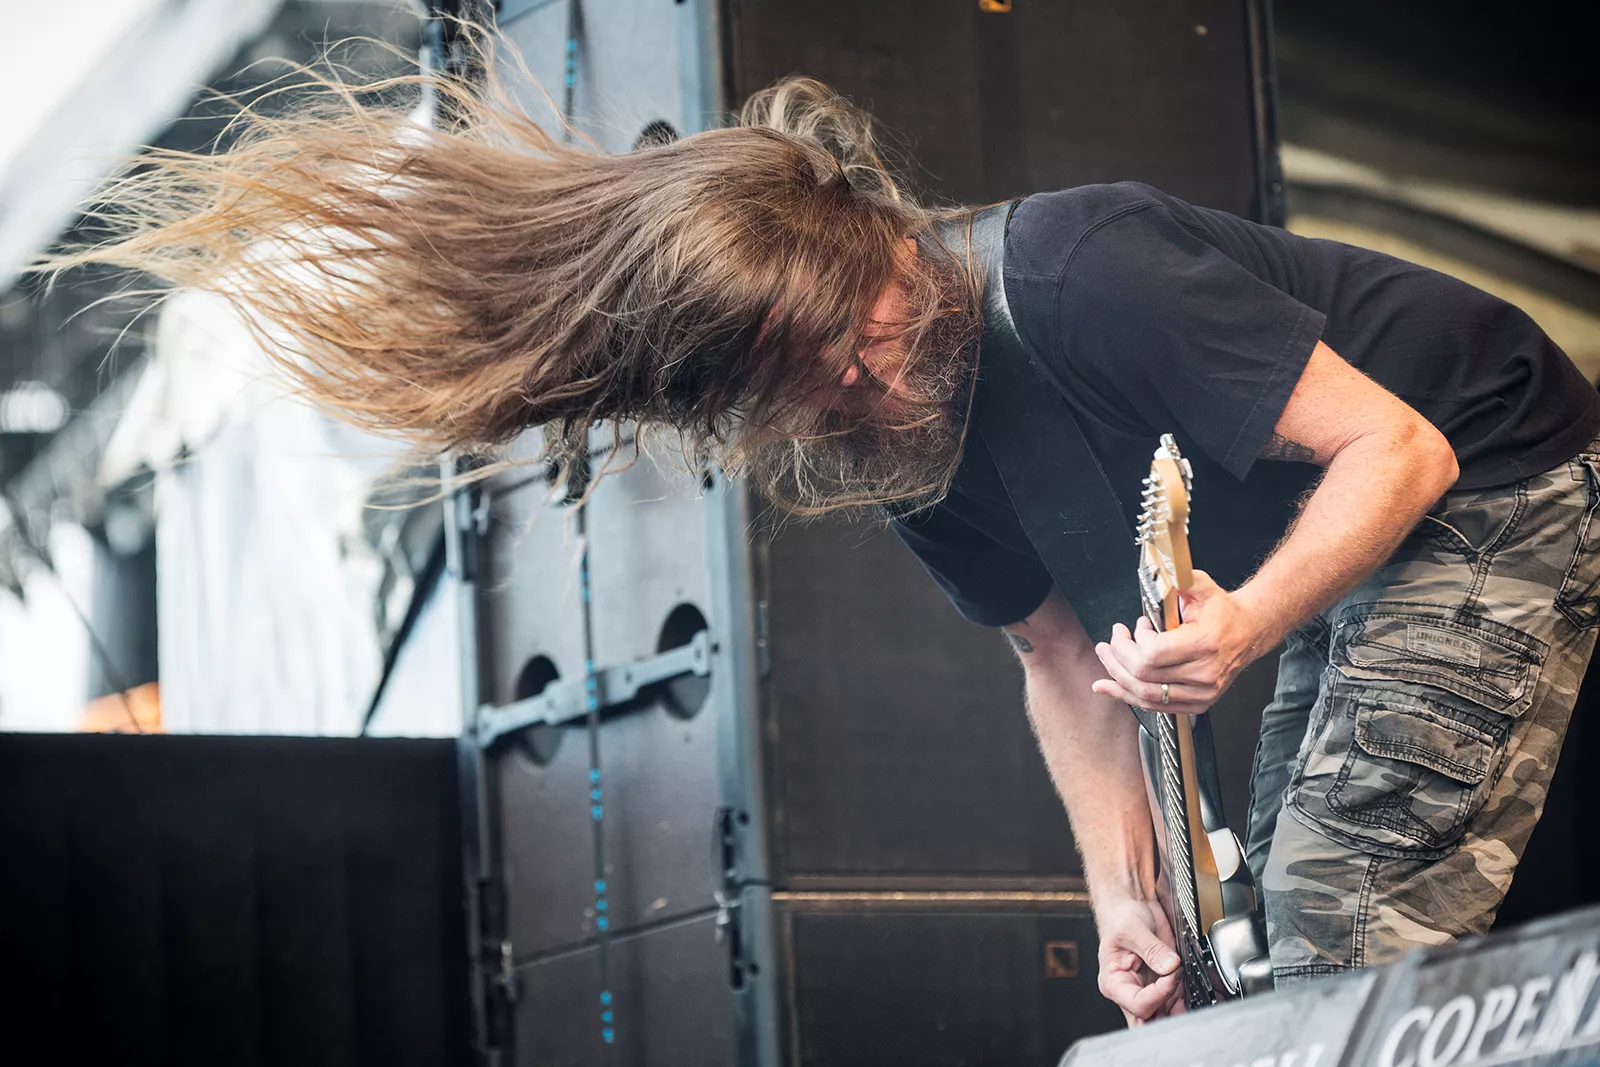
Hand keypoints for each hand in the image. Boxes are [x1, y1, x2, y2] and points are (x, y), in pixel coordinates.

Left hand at [1090, 570, 1262, 714]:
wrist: (1250, 631)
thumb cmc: (1224, 612)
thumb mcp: (1202, 586)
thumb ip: (1177, 579)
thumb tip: (1155, 573)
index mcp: (1205, 643)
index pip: (1153, 654)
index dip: (1136, 641)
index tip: (1137, 626)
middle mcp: (1204, 672)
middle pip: (1144, 675)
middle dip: (1119, 656)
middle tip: (1111, 640)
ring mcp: (1202, 692)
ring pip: (1146, 695)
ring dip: (1117, 677)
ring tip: (1105, 659)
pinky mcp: (1199, 703)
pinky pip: (1156, 706)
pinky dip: (1129, 696)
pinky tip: (1111, 686)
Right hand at [1095, 895, 1184, 1025]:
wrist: (1130, 908)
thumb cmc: (1120, 918)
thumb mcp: (1133, 928)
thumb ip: (1152, 949)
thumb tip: (1170, 966)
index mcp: (1114, 982)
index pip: (1137, 1004)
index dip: (1158, 995)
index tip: (1171, 976)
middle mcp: (1129, 992)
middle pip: (1148, 1021)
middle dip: (1167, 1019)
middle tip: (1181, 1001)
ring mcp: (1147, 992)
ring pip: (1164, 1018)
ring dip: (1179, 1012)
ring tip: (1190, 998)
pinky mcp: (1163, 988)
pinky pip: (1175, 1007)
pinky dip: (1187, 1006)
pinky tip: (1195, 1001)